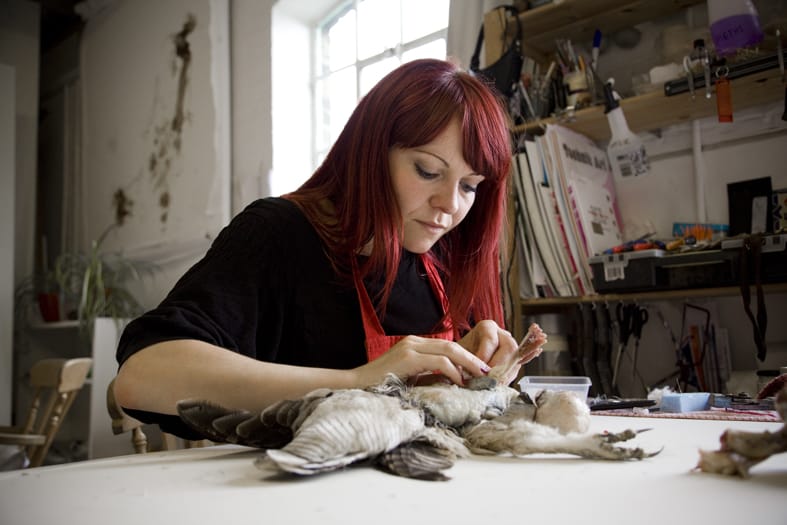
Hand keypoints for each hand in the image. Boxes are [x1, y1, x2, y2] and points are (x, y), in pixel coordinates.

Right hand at [351, 335, 491, 386]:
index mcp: (415, 345)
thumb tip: (453, 385)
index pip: (447, 346)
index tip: (478, 372)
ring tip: (479, 377)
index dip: (466, 357)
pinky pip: (439, 361)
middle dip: (473, 358)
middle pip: (452, 345)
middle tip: (487, 372)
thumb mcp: (409, 378)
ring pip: (449, 349)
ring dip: (468, 364)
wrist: (354, 387)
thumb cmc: (381, 387)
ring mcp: (410, 347)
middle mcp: (414, 342)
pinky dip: (453, 371)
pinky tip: (459, 382)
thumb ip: (428, 376)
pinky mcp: (408, 358)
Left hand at [459, 321, 546, 384]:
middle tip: (487, 380)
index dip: (484, 358)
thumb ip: (467, 361)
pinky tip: (505, 379)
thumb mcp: (459, 355)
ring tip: (492, 384)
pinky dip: (513, 374)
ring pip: (516, 359)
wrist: (462, 357)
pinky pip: (520, 364)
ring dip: (505, 375)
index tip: (476, 371)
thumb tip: (479, 374)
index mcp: (487, 327)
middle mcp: (502, 334)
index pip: (490, 340)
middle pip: (509, 348)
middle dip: (498, 367)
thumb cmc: (459, 355)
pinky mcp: (515, 358)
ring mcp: (511, 346)